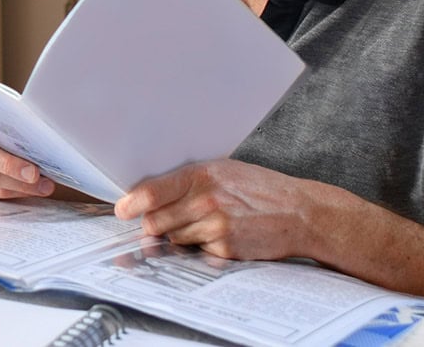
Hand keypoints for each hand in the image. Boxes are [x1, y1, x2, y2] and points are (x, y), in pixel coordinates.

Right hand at [0, 98, 51, 198]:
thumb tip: (37, 127)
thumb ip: (13, 115)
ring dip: (18, 182)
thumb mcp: (8, 109)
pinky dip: (15, 190)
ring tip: (42, 184)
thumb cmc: (6, 118)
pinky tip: (33, 188)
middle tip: (33, 172)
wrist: (4, 133)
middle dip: (8, 164)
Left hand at [115, 159, 340, 260]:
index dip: (131, 204)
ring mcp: (215, 226)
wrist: (301, 213)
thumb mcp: (225, 171)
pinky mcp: (224, 249)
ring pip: (173, 238)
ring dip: (179, 235)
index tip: (122, 210)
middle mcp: (206, 200)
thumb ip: (188, 180)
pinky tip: (220, 235)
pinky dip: (200, 247)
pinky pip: (195, 252)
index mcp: (202, 175)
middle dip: (153, 225)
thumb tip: (149, 194)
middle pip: (155, 221)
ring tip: (204, 224)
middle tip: (160, 222)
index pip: (151, 193)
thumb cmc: (261, 189)